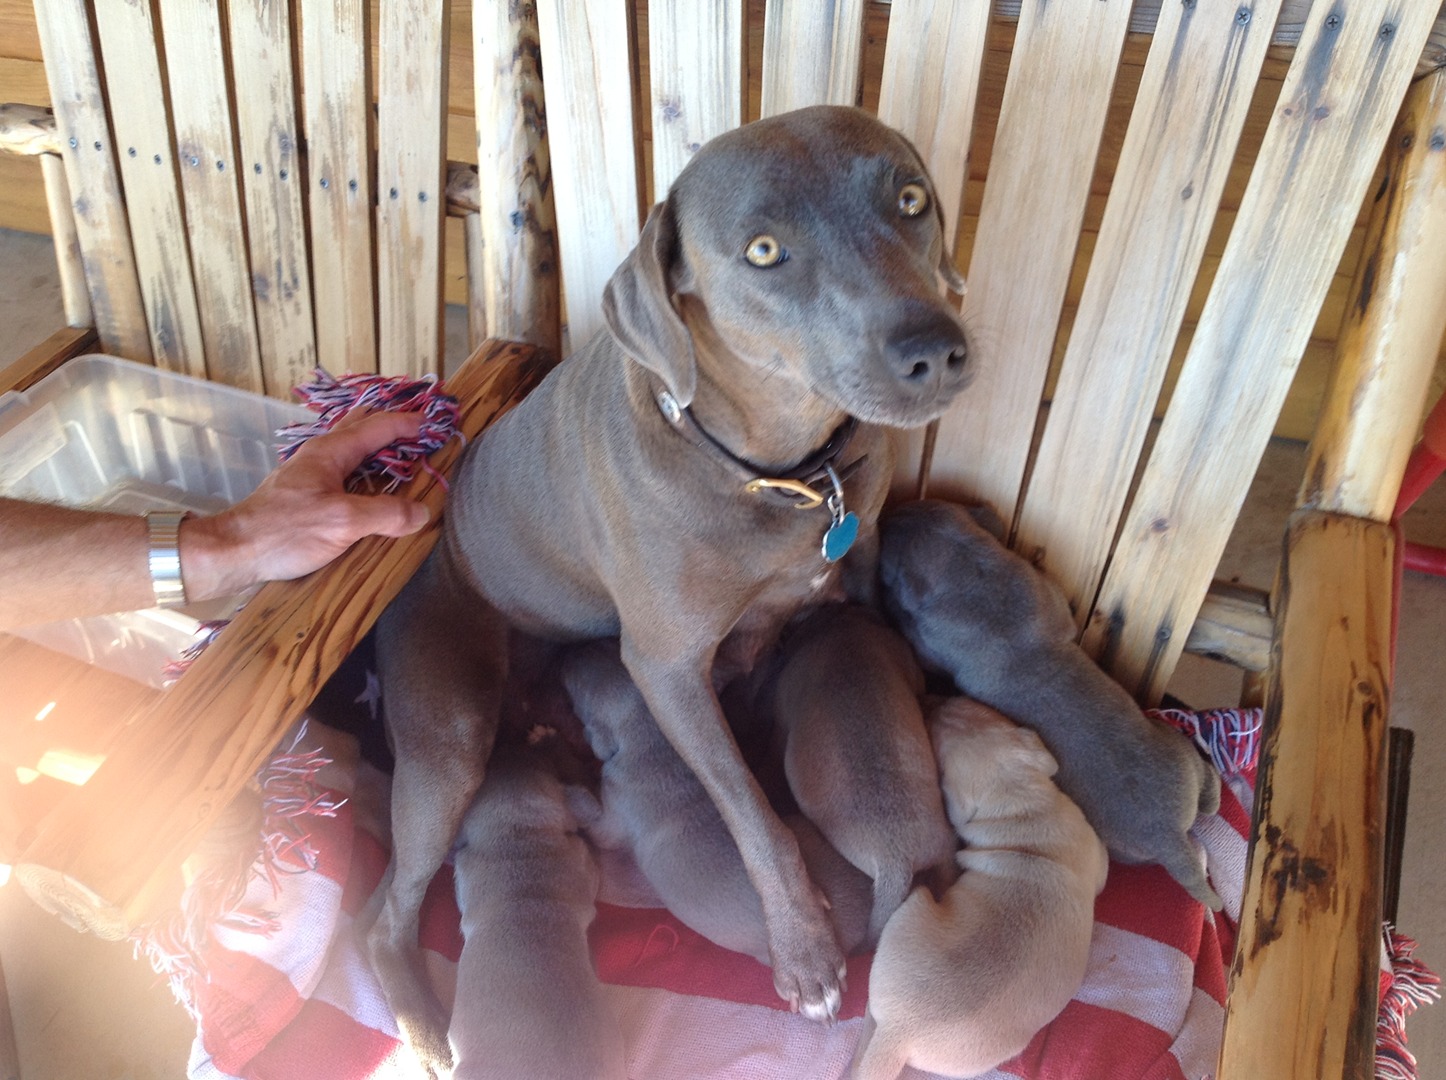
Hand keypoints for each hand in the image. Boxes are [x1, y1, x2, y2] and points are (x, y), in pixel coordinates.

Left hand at [181, 410, 432, 600]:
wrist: (233, 552)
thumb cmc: (284, 532)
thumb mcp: (342, 522)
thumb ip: (386, 514)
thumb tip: (422, 512)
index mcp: (331, 451)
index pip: (379, 426)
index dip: (410, 423)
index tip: (437, 426)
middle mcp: (321, 456)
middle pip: (363, 429)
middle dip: (393, 427)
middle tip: (422, 434)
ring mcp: (311, 475)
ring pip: (353, 451)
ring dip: (380, 451)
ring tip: (406, 459)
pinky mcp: (305, 496)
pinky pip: (346, 473)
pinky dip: (367, 473)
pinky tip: (374, 491)